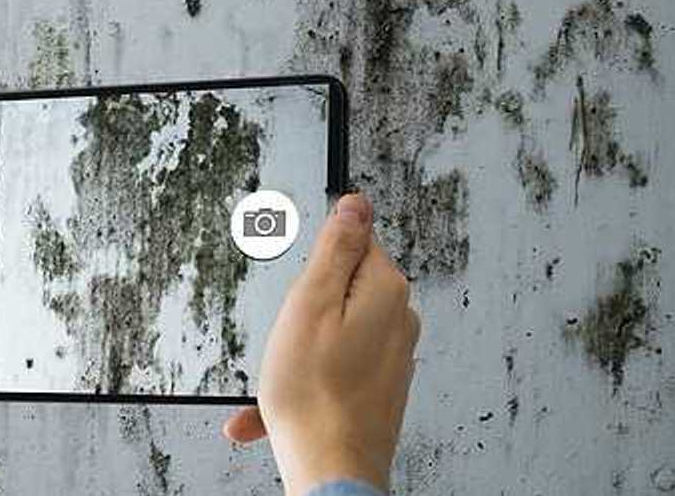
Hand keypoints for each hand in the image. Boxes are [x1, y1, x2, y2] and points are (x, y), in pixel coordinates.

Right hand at [221, 193, 418, 494]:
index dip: (318, 262)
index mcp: (386, 291)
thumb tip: (356, 204)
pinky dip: (304, 383)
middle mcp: (399, 322)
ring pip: (333, 333)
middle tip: (289, 334)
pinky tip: (275, 409)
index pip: (356, 242)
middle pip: (343, 288)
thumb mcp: (310, 302)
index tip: (302, 286)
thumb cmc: (313, 394)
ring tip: (280, 377)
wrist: (330, 469)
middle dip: (307, 307)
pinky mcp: (378, 389)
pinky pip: (333, 371)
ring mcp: (391, 359)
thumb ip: (335, 249)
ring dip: (299, 351)